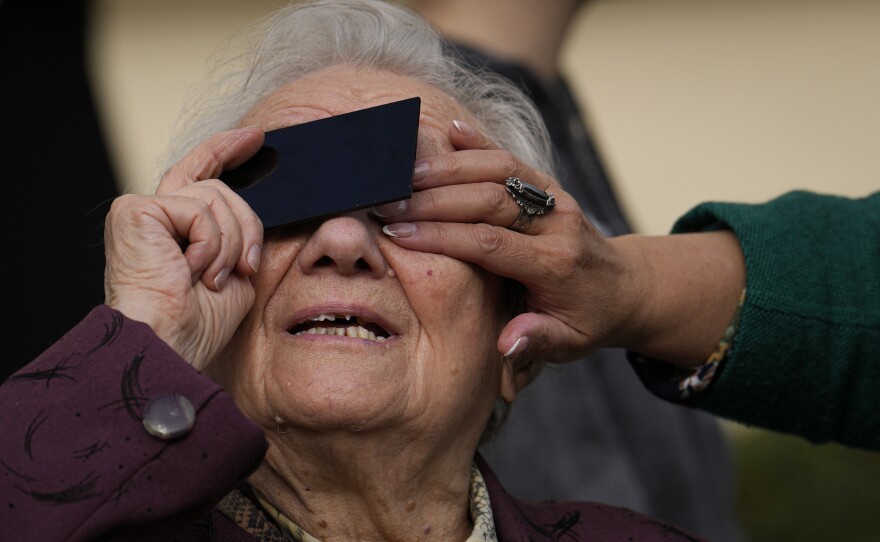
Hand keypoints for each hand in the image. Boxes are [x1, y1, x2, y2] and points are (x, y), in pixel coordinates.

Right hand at [104, 127, 264, 369]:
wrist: (169, 342)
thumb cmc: (198, 321)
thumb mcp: (234, 270)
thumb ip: (238, 234)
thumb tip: (260, 211)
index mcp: (176, 228)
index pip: (201, 173)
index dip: (226, 150)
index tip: (255, 137)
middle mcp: (155, 214)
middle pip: (220, 188)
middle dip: (247, 227)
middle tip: (243, 268)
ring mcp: (142, 209)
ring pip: (215, 197)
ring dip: (230, 244)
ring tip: (211, 278)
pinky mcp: (135, 210)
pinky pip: (199, 209)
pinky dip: (209, 244)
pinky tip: (192, 270)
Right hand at [373, 121, 643, 363]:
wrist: (624, 287)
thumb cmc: (587, 318)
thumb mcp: (569, 343)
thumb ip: (538, 341)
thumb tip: (507, 345)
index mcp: (555, 263)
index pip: (490, 243)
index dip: (442, 236)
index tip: (397, 234)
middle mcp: (556, 222)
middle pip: (489, 200)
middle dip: (433, 200)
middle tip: (386, 202)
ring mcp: (554, 197)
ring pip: (499, 170)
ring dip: (448, 168)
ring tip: (403, 174)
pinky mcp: (548, 184)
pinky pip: (511, 158)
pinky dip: (479, 144)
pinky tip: (448, 131)